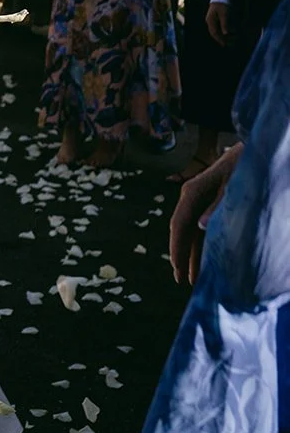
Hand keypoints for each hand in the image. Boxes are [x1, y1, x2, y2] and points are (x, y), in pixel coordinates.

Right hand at [169, 146, 240, 284]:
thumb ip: (217, 205)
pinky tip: (204, 262)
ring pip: (191, 233)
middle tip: (182, 280)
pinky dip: (201, 246)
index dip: (177, 247)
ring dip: (192, 254)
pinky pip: (201, 229)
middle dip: (182, 256)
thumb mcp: (232, 185)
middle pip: (182, 231)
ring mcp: (199, 202)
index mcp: (192, 191)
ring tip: (192, 279)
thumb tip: (200, 226)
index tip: (178, 269)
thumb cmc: (243, 165)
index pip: (179, 223)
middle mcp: (191, 197)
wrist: (254, 152)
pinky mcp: (208, 205)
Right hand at [206, 0, 231, 45]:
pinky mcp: (215, 19)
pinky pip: (218, 27)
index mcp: (210, 20)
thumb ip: (224, 24)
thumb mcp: (224, 14)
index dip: (219, 39)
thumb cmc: (222, 4)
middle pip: (215, 33)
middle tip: (228, 44)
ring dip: (223, 36)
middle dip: (221, 39)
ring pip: (216, 31)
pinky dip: (223, 31)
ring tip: (230, 40)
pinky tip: (229, 33)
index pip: (214, 33)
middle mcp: (210, 21)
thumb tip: (225, 33)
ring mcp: (212, 20)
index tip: (224, 45)